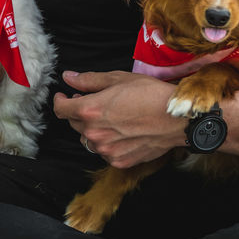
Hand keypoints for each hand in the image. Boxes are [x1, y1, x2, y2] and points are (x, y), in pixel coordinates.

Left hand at [52, 70, 182, 167]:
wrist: (178, 119)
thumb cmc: (151, 95)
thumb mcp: (118, 79)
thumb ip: (89, 80)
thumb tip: (68, 78)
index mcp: (90, 110)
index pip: (61, 109)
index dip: (60, 101)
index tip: (64, 96)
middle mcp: (94, 133)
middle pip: (74, 123)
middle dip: (79, 112)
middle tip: (93, 102)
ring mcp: (106, 150)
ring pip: (88, 139)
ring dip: (92, 128)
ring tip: (110, 117)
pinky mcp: (119, 161)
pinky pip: (104, 151)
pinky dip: (108, 142)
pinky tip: (121, 132)